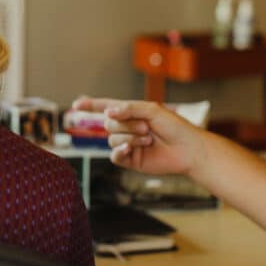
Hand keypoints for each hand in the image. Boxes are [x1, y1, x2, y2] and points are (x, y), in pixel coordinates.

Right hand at [72, 97, 206, 176]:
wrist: (189, 149)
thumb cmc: (174, 127)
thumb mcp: (151, 110)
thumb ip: (128, 109)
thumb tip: (107, 113)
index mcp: (131, 113)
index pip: (106, 107)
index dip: (91, 105)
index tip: (76, 105)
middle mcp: (127, 128)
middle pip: (108, 124)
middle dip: (126, 124)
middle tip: (146, 127)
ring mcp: (128, 144)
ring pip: (112, 139)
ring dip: (130, 137)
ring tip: (148, 138)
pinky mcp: (131, 160)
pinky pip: (115, 155)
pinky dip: (120, 150)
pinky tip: (129, 148)